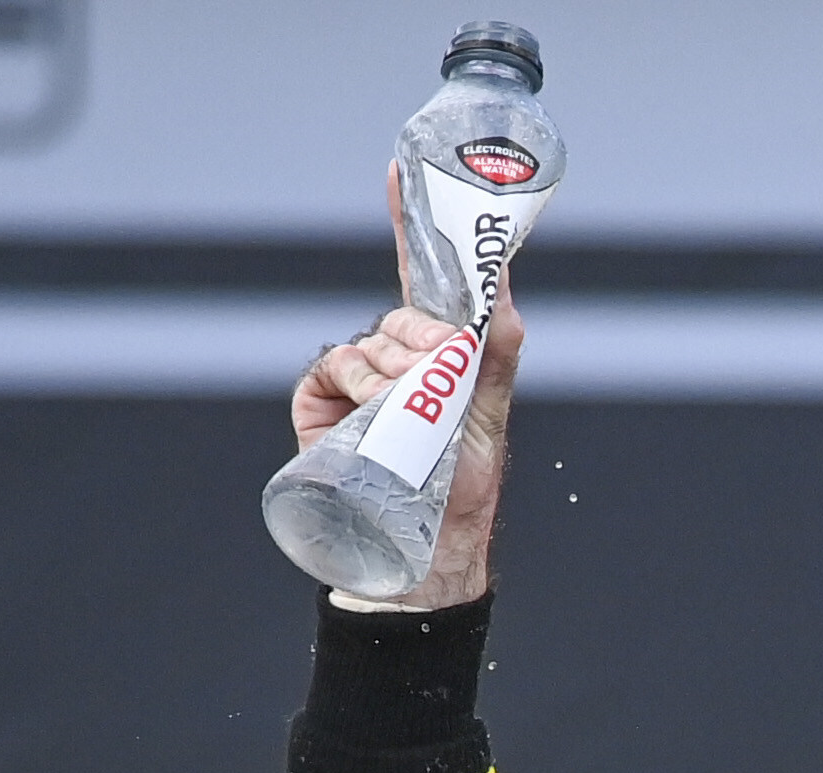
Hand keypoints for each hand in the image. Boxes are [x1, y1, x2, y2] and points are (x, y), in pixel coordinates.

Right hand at [287, 167, 520, 609]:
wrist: (420, 551)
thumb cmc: (460, 490)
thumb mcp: (488, 417)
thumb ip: (496, 351)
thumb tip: (502, 292)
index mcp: (436, 354)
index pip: (423, 277)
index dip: (410, 223)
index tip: (398, 170)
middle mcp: (394, 359)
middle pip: (401, 316)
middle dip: (423, 341)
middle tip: (439, 380)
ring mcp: (355, 380)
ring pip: (370, 344)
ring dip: (392, 375)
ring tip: (408, 419)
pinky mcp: (320, 402)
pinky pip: (334, 367)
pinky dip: (354, 383)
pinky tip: (367, 411)